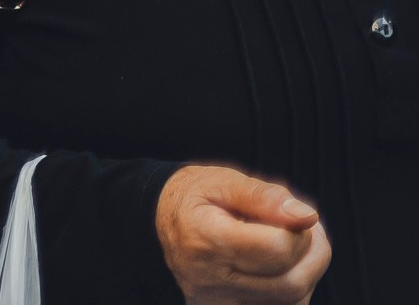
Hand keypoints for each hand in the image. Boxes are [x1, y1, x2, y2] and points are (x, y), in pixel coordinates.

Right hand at [156, 164, 330, 303]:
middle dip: (314, 255)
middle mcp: (208, 281)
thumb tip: (307, 216)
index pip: (277, 250)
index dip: (298, 230)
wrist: (161, 221)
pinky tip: (283, 264)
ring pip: (292, 302)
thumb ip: (264, 196)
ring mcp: (217, 304)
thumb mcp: (223, 182)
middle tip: (308, 228)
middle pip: (291, 283)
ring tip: (293, 241)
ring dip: (307, 271)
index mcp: (204, 241)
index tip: (292, 214)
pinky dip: (294, 286)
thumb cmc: (195, 197)